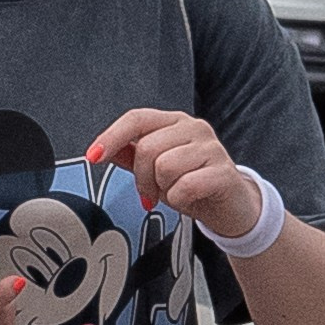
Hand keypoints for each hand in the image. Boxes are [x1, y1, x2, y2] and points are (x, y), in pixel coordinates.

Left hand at [89, 105, 258, 241]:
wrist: (231, 206)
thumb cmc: (194, 185)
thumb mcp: (155, 170)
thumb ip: (131, 156)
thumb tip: (104, 149)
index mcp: (174, 122)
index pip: (137, 118)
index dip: (112, 136)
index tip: (94, 156)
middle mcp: (194, 128)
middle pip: (147, 147)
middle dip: (142, 178)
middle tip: (151, 192)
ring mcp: (211, 148)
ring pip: (165, 166)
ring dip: (162, 189)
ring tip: (174, 192)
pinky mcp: (224, 172)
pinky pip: (185, 186)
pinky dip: (179, 199)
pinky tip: (188, 198)